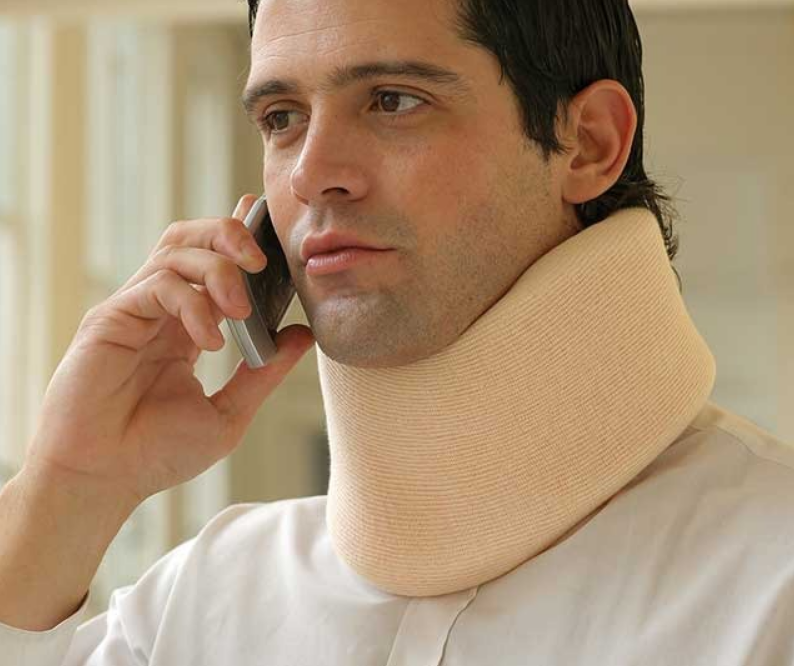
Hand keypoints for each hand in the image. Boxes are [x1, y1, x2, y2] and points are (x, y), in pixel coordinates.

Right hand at [22, 194, 314, 507]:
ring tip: (241, 312)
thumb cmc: (158, 454)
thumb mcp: (228, 413)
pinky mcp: (110, 318)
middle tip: (261, 260)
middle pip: (190, 240)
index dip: (237, 238)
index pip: (212, 264)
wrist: (105, 482)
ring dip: (218, 269)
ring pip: (175, 251)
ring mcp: (134, 311)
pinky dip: (193, 304)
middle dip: (229, 233)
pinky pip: (158, 285)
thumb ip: (263, 373)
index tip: (265, 222)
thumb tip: (302, 335)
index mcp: (186, 327)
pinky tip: (209, 341)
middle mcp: (160, 311)